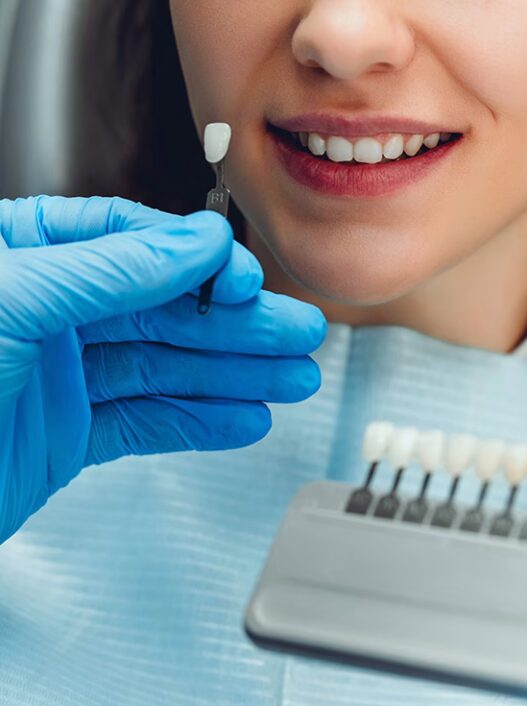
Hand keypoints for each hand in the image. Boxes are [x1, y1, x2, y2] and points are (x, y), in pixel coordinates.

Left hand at [0, 196, 325, 542]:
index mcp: (23, 260)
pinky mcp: (67, 436)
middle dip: (235, 327)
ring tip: (289, 379)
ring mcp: (59, 377)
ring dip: (233, 377)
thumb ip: (109, 268)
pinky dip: (197, 423)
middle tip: (295, 334)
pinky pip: (146, 422)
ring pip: (165, 370)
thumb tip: (191, 244)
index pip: (129, 244)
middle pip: (162, 312)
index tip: (244, 279)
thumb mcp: (12, 301)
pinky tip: (242, 419)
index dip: (195, 263)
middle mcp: (46, 315)